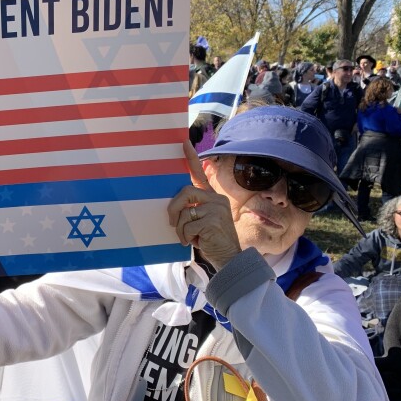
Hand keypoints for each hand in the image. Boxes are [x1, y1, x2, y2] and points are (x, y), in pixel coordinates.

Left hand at [166, 140, 242, 269]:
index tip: (183, 142)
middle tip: (172, 223)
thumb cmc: (210, 240)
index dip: (191, 158)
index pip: (199, 174)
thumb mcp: (201, 221)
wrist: (228, 258)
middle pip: (184, 193)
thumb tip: (172, 206)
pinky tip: (195, 242)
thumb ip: (192, 209)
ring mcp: (216, 209)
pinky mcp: (213, 221)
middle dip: (173, 209)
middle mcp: (216, 199)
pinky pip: (188, 225)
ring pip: (185, 212)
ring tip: (190, 238)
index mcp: (212, 197)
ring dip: (181, 230)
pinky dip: (186, 237)